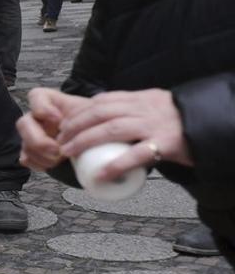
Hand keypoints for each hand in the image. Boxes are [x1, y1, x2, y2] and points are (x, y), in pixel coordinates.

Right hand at [16, 87, 90, 170]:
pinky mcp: (33, 153)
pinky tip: (52, 166)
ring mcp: (34, 136)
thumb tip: (84, 126)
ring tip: (58, 160)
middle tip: (56, 149)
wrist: (99, 145)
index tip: (58, 119)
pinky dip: (38, 164)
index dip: (42, 108)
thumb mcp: (95, 113)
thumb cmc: (95, 126)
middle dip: (38, 139)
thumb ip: (88, 114)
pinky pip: (26, 159)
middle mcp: (38, 119)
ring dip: (40, 154)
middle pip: (24, 123)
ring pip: (24, 143)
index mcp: (51, 103)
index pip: (36, 97)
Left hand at [55, 88, 193, 180]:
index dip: (79, 112)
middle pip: (100, 113)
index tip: (64, 124)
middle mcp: (144, 108)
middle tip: (60, 140)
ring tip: (68, 152)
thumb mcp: (154, 107)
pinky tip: (100, 175)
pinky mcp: (166, 143)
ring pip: (111, 130)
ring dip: (84, 141)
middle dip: (75, 126)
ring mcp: (154, 125)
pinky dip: (115, 165)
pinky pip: (136, 155)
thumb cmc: (180, 121)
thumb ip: (132, 110)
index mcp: (140, 98)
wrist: (214, 124)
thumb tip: (103, 119)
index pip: (102, 100)